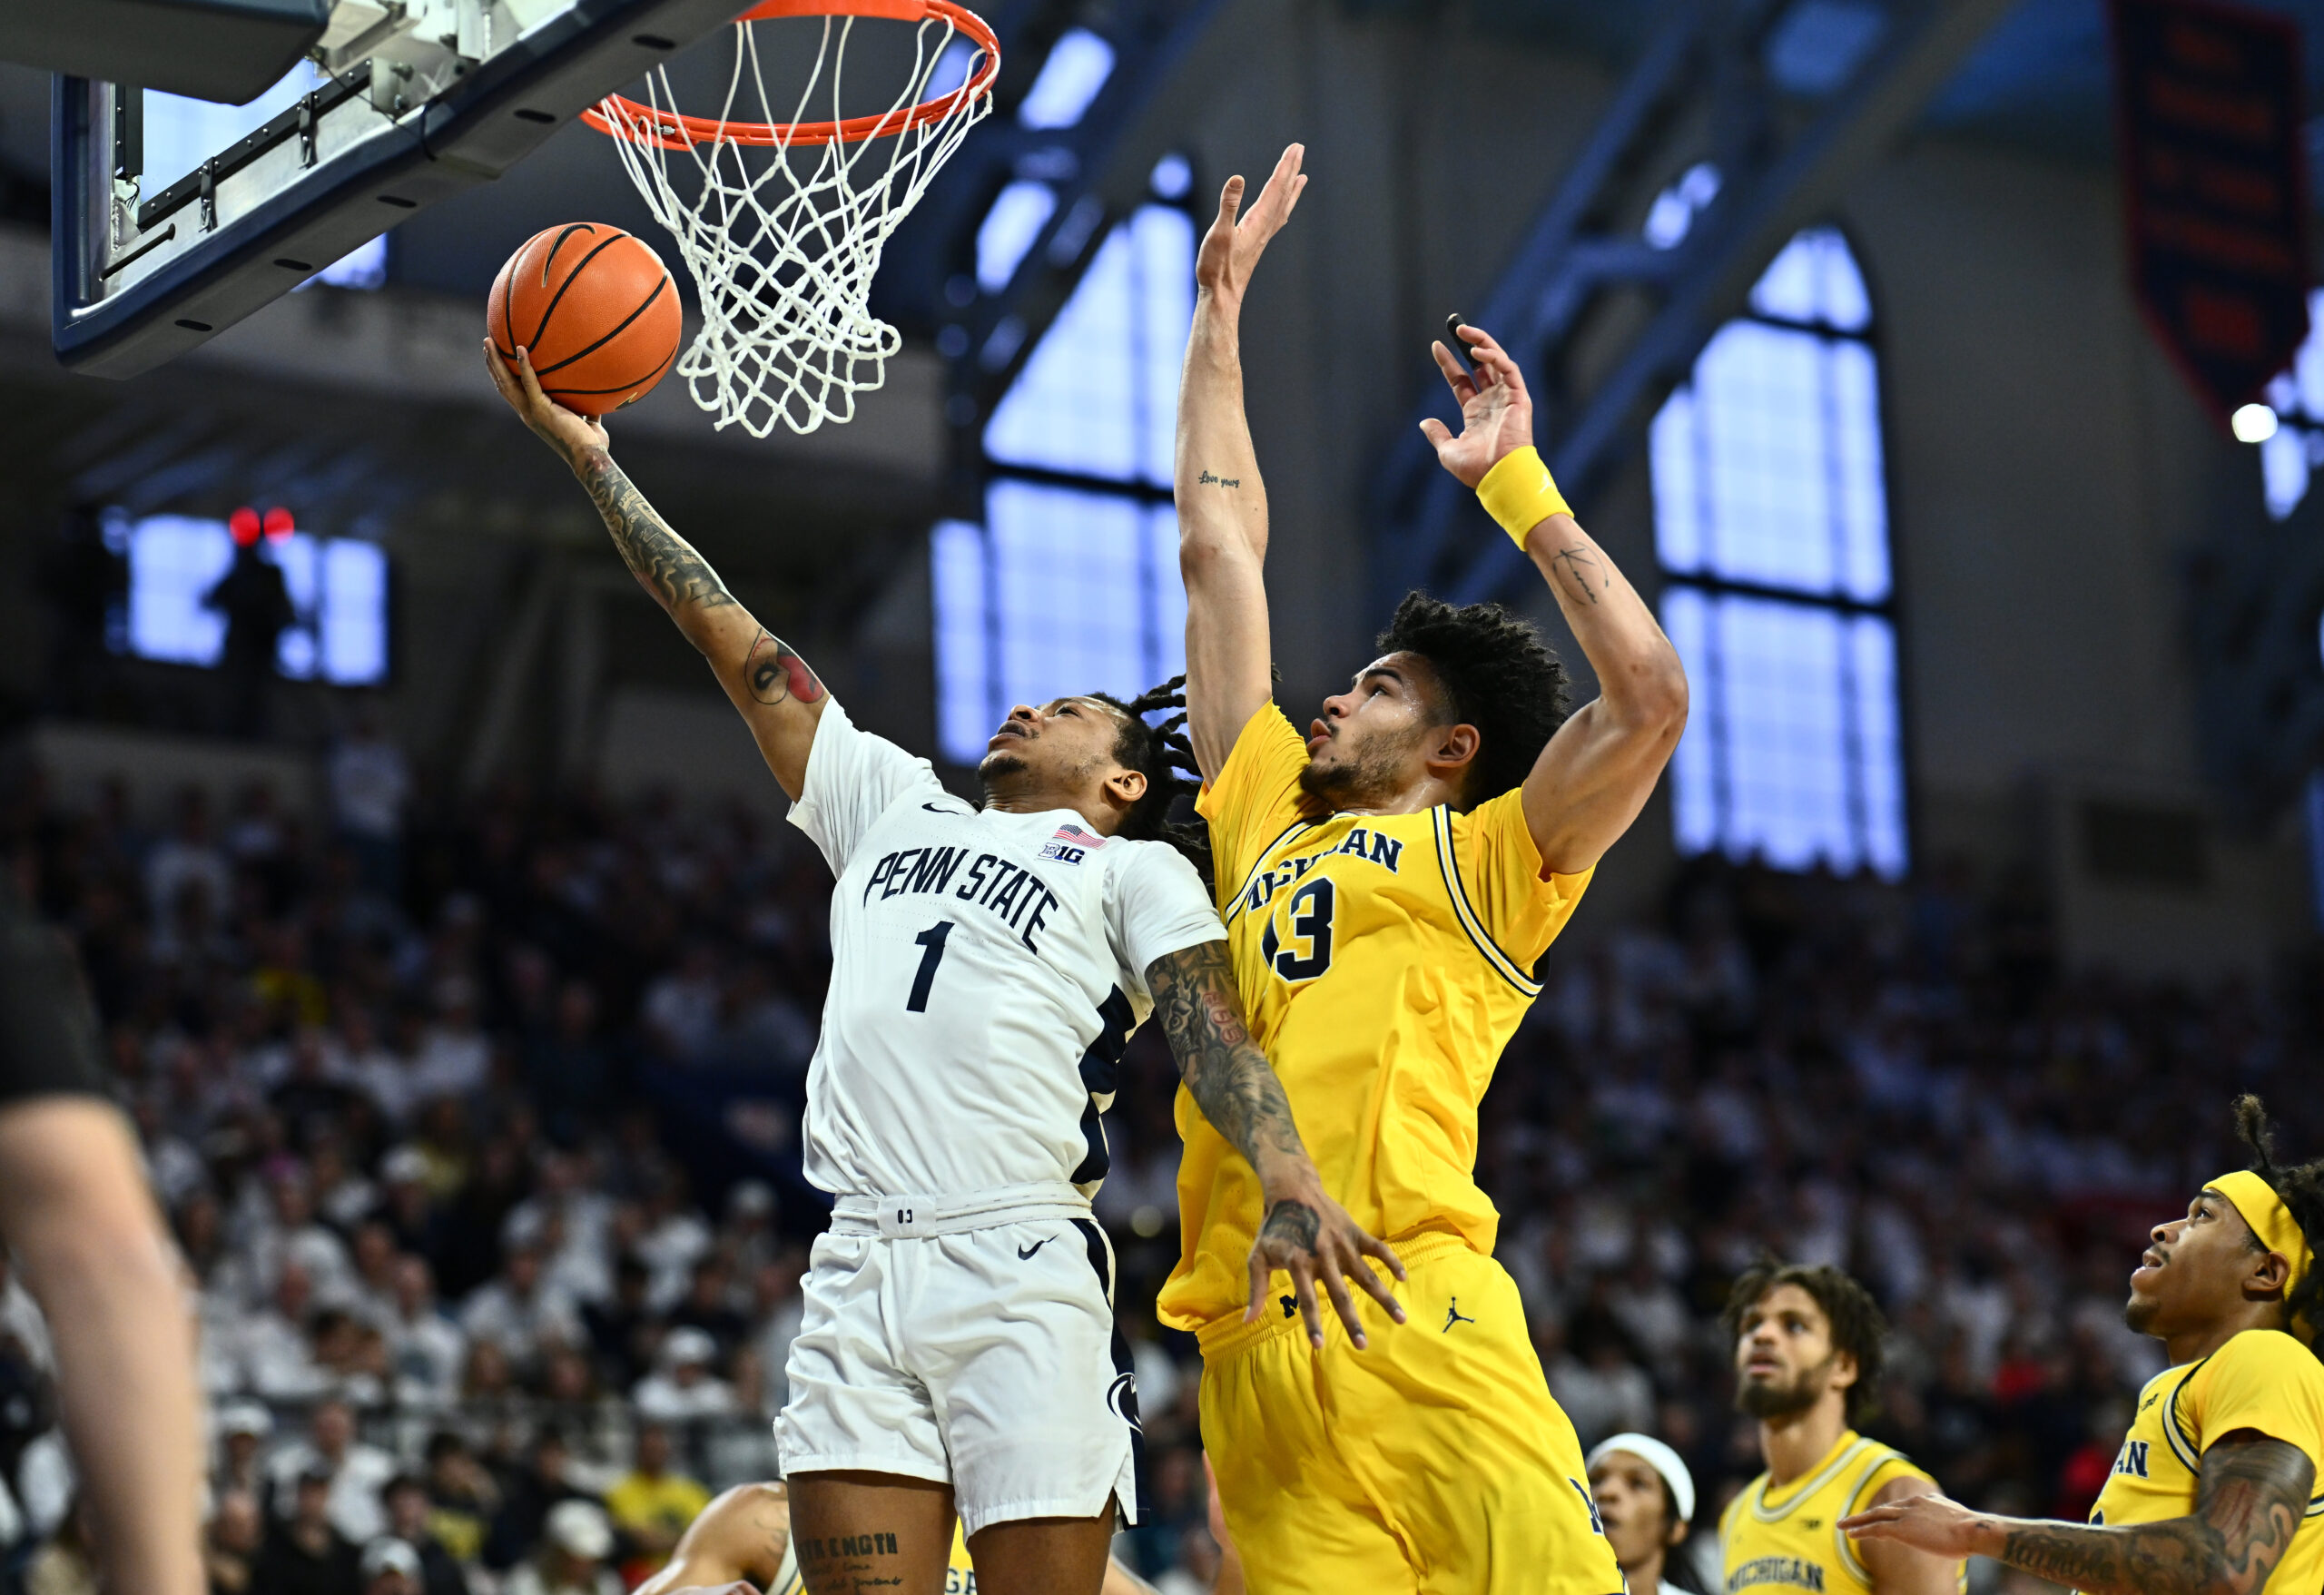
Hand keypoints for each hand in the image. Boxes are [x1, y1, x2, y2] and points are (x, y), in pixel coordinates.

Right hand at [483, 339, 608, 465]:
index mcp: (534, 415)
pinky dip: (524, 365)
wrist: (590, 457)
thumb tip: (596, 400)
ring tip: (489, 341)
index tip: (497, 359)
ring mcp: (531, 411)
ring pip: (507, 382)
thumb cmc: (591, 444)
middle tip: (487, 343)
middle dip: (493, 364)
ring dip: (496, 361)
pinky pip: (529, 382)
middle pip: (502, 384)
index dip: (502, 376)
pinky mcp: (541, 409)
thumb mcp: (588, 423)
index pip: (512, 392)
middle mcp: (527, 413)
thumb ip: (586, 410)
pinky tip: (520, 348)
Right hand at [1195, 143, 1307, 305]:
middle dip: (1291, 170)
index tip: (1296, 147)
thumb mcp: (1220, 233)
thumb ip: (1228, 205)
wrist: (1221, 297)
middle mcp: (1265, 226)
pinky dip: (1282, 207)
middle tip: (1299, 149)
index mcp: (1259, 220)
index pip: (1276, 187)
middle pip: (1283, 192)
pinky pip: (1275, 219)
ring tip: (1301, 177)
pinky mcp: (1256, 244)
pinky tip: (1281, 210)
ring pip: (1282, 206)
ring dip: (1291, 189)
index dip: (1286, 166)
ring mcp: (1262, 236)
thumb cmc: (1217, 268)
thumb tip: (1238, 178)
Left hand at [1243, 1163, 1406, 1348]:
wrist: (1292, 1190)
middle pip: (1340, 1294)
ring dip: (1384, 1298)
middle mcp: (1322, 1256)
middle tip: (1363, 1346)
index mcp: (1298, 1263)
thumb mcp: (1258, 1256)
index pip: (1306, 1299)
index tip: (1319, 1346)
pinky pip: (1377, 1248)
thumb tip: (1247, 1322)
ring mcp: (1341, 1244)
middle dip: (1351, 1321)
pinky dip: (1391, 1260)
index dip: (1312, 1323)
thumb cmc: (1274, 1228)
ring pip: (1367, 1275)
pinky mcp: (1354, 1232)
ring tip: (1401, 1318)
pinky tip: (1404, 1277)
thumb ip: (1256, 1290)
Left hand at [1418, 322, 1534, 489]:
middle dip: (1469, 344)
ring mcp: (1506, 398)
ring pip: (1496, 361)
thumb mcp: (1448, 451)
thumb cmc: (1476, 470)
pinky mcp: (1519, 397)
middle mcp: (1492, 401)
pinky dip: (1495, 357)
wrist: (1499, 476)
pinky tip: (1478, 351)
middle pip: (1480, 364)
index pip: (1461, 380)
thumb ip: (1437, 434)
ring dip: (1481, 343)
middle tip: (1455, 326)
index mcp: (1476, 412)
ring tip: (1462, 330)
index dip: (1449, 363)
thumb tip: (1424, 422)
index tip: (1436, 346)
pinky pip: (1508, 369)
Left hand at [1840, 1493, 2000, 1559]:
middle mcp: (1913, 1503)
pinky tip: (1850, 1534)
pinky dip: (1861, 1530)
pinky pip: (1875, 1528)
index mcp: (1926, 1500)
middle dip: (1866, 1514)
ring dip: (1856, 1521)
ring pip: (1875, 1516)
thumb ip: (1949, 1522)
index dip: (1888, 1513)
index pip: (1901, 1507)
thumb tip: (1955, 1530)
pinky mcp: (1902, 1528)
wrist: (1973, 1530)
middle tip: (1850, 1518)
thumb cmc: (1973, 1531)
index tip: (1878, 1517)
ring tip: (1842, 1526)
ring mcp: (1906, 1515)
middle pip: (1884, 1508)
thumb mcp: (1959, 1522)